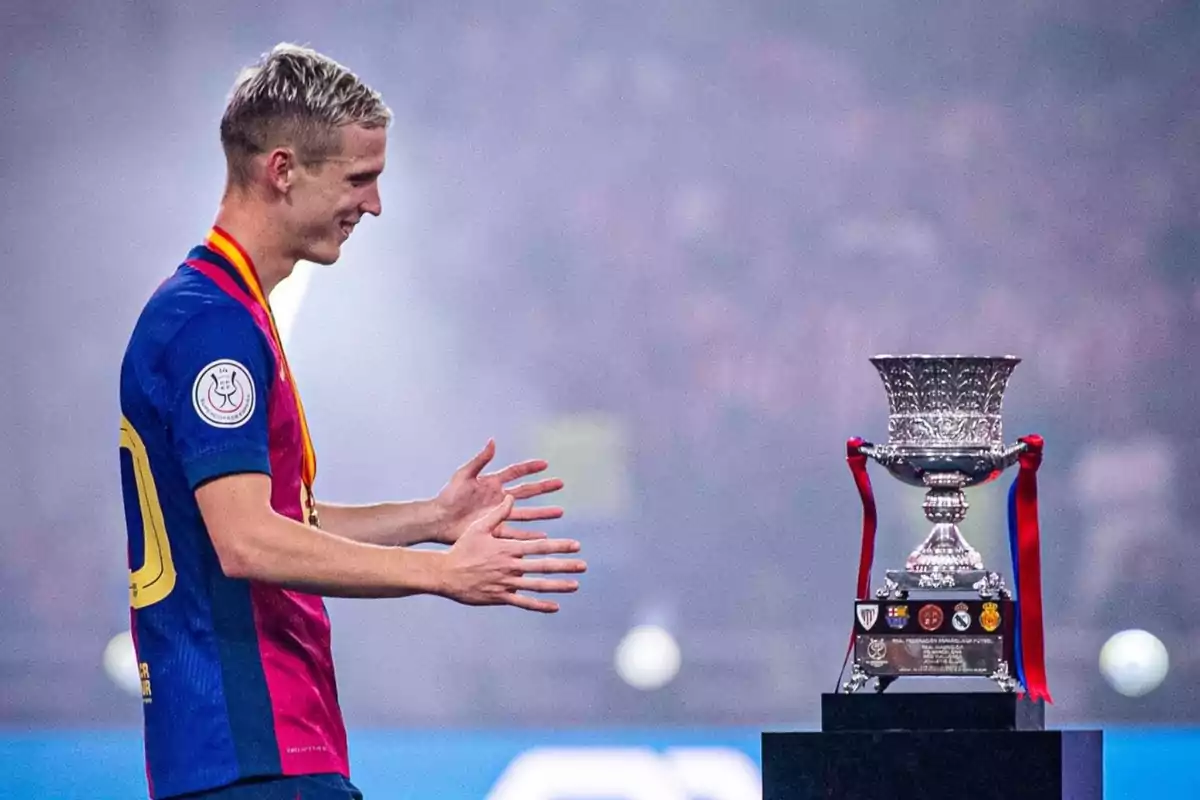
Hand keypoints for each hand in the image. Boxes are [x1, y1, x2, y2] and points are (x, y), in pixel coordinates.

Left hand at [433, 439, 563, 544]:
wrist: (439, 519)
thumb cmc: (448, 496)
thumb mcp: (464, 475)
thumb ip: (480, 460)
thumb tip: (493, 441)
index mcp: (492, 483)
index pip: (515, 472)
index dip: (530, 467)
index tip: (545, 464)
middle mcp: (499, 498)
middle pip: (526, 492)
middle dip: (543, 488)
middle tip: (560, 483)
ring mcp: (499, 514)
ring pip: (526, 513)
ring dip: (542, 512)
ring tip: (559, 512)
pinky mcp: (495, 529)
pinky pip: (516, 532)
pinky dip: (530, 534)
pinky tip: (543, 535)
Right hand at [443, 495, 585, 612]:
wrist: (445, 573)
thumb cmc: (462, 548)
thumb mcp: (479, 527)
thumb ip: (498, 514)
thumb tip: (511, 497)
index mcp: (508, 548)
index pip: (539, 546)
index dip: (559, 546)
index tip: (576, 545)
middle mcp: (510, 566)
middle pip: (542, 566)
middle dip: (565, 565)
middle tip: (583, 565)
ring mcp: (506, 583)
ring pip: (536, 586)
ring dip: (558, 586)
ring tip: (575, 585)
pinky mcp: (500, 597)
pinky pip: (523, 602)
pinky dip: (540, 605)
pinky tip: (555, 606)